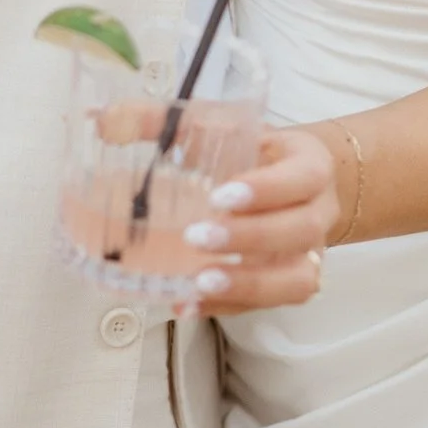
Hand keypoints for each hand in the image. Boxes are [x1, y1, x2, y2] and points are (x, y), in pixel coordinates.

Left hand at [182, 126, 339, 315]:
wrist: (292, 180)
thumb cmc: (253, 152)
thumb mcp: (222, 125)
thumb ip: (167, 121)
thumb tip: (110, 120)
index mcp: (310, 165)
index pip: (303, 177)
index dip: (266, 190)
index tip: (220, 196)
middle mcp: (318, 212)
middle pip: (301, 231)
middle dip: (249, 238)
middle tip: (197, 237)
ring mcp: (309, 254)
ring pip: (297, 280)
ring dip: (248, 285)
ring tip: (200, 283)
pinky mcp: (288, 283)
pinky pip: (268, 305)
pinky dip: (227, 308)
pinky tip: (189, 303)